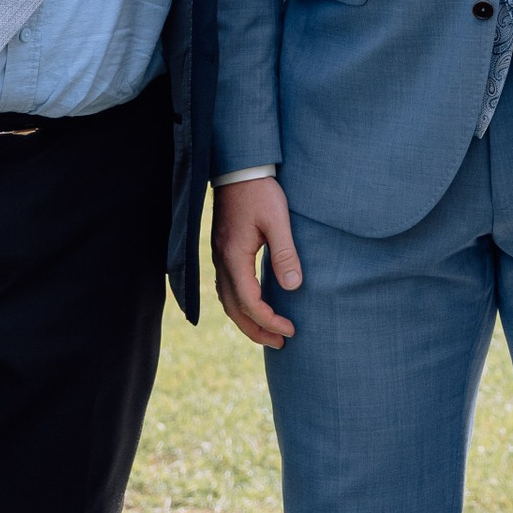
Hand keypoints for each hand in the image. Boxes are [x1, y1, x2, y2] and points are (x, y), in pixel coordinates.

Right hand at [212, 176, 302, 346]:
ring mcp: (219, 257)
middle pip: (234, 309)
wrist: (238, 168)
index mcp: (234, 257)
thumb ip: (285, 254)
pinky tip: (253, 307)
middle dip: (256, 330)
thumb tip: (293, 287)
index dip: (269, 320)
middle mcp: (222, 261)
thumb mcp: (278, 220)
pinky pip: (227, 288)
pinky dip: (239, 305)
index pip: (249, 302)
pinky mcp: (223, 251)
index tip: (291, 330)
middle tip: (281, 344)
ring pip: (227, 301)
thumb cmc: (260, 191)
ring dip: (246, 321)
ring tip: (268, 334)